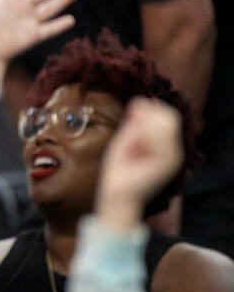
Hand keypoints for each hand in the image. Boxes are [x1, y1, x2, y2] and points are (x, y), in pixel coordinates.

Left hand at [96, 98, 182, 228]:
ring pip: (164, 123)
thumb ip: (134, 121)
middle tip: (131, 137)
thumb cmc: (120, 168)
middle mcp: (174, 149)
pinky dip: (143, 137)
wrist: (118, 192)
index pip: (166, 113)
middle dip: (145, 119)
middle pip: (167, 115)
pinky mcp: (168, 161)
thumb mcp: (125, 139)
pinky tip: (135, 149)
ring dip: (142, 129)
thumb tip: (140, 100)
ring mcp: (174, 155)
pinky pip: (159, 135)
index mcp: (165, 144)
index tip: (130, 121)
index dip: (147, 109)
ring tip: (133, 146)